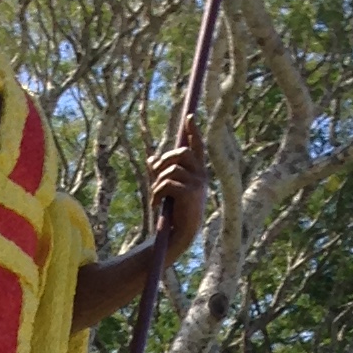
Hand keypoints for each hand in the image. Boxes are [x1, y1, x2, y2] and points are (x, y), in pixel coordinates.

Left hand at [146, 130, 206, 266]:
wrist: (179, 235)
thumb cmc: (174, 214)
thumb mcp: (166, 190)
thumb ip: (160, 174)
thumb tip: (150, 159)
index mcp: (198, 173)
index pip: (198, 147)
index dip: (194, 131)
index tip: (190, 117)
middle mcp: (202, 175)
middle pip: (181, 153)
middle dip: (164, 160)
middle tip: (154, 173)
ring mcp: (197, 184)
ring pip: (171, 168)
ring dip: (157, 182)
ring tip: (154, 197)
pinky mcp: (189, 193)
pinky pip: (166, 183)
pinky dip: (156, 193)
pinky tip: (155, 205)